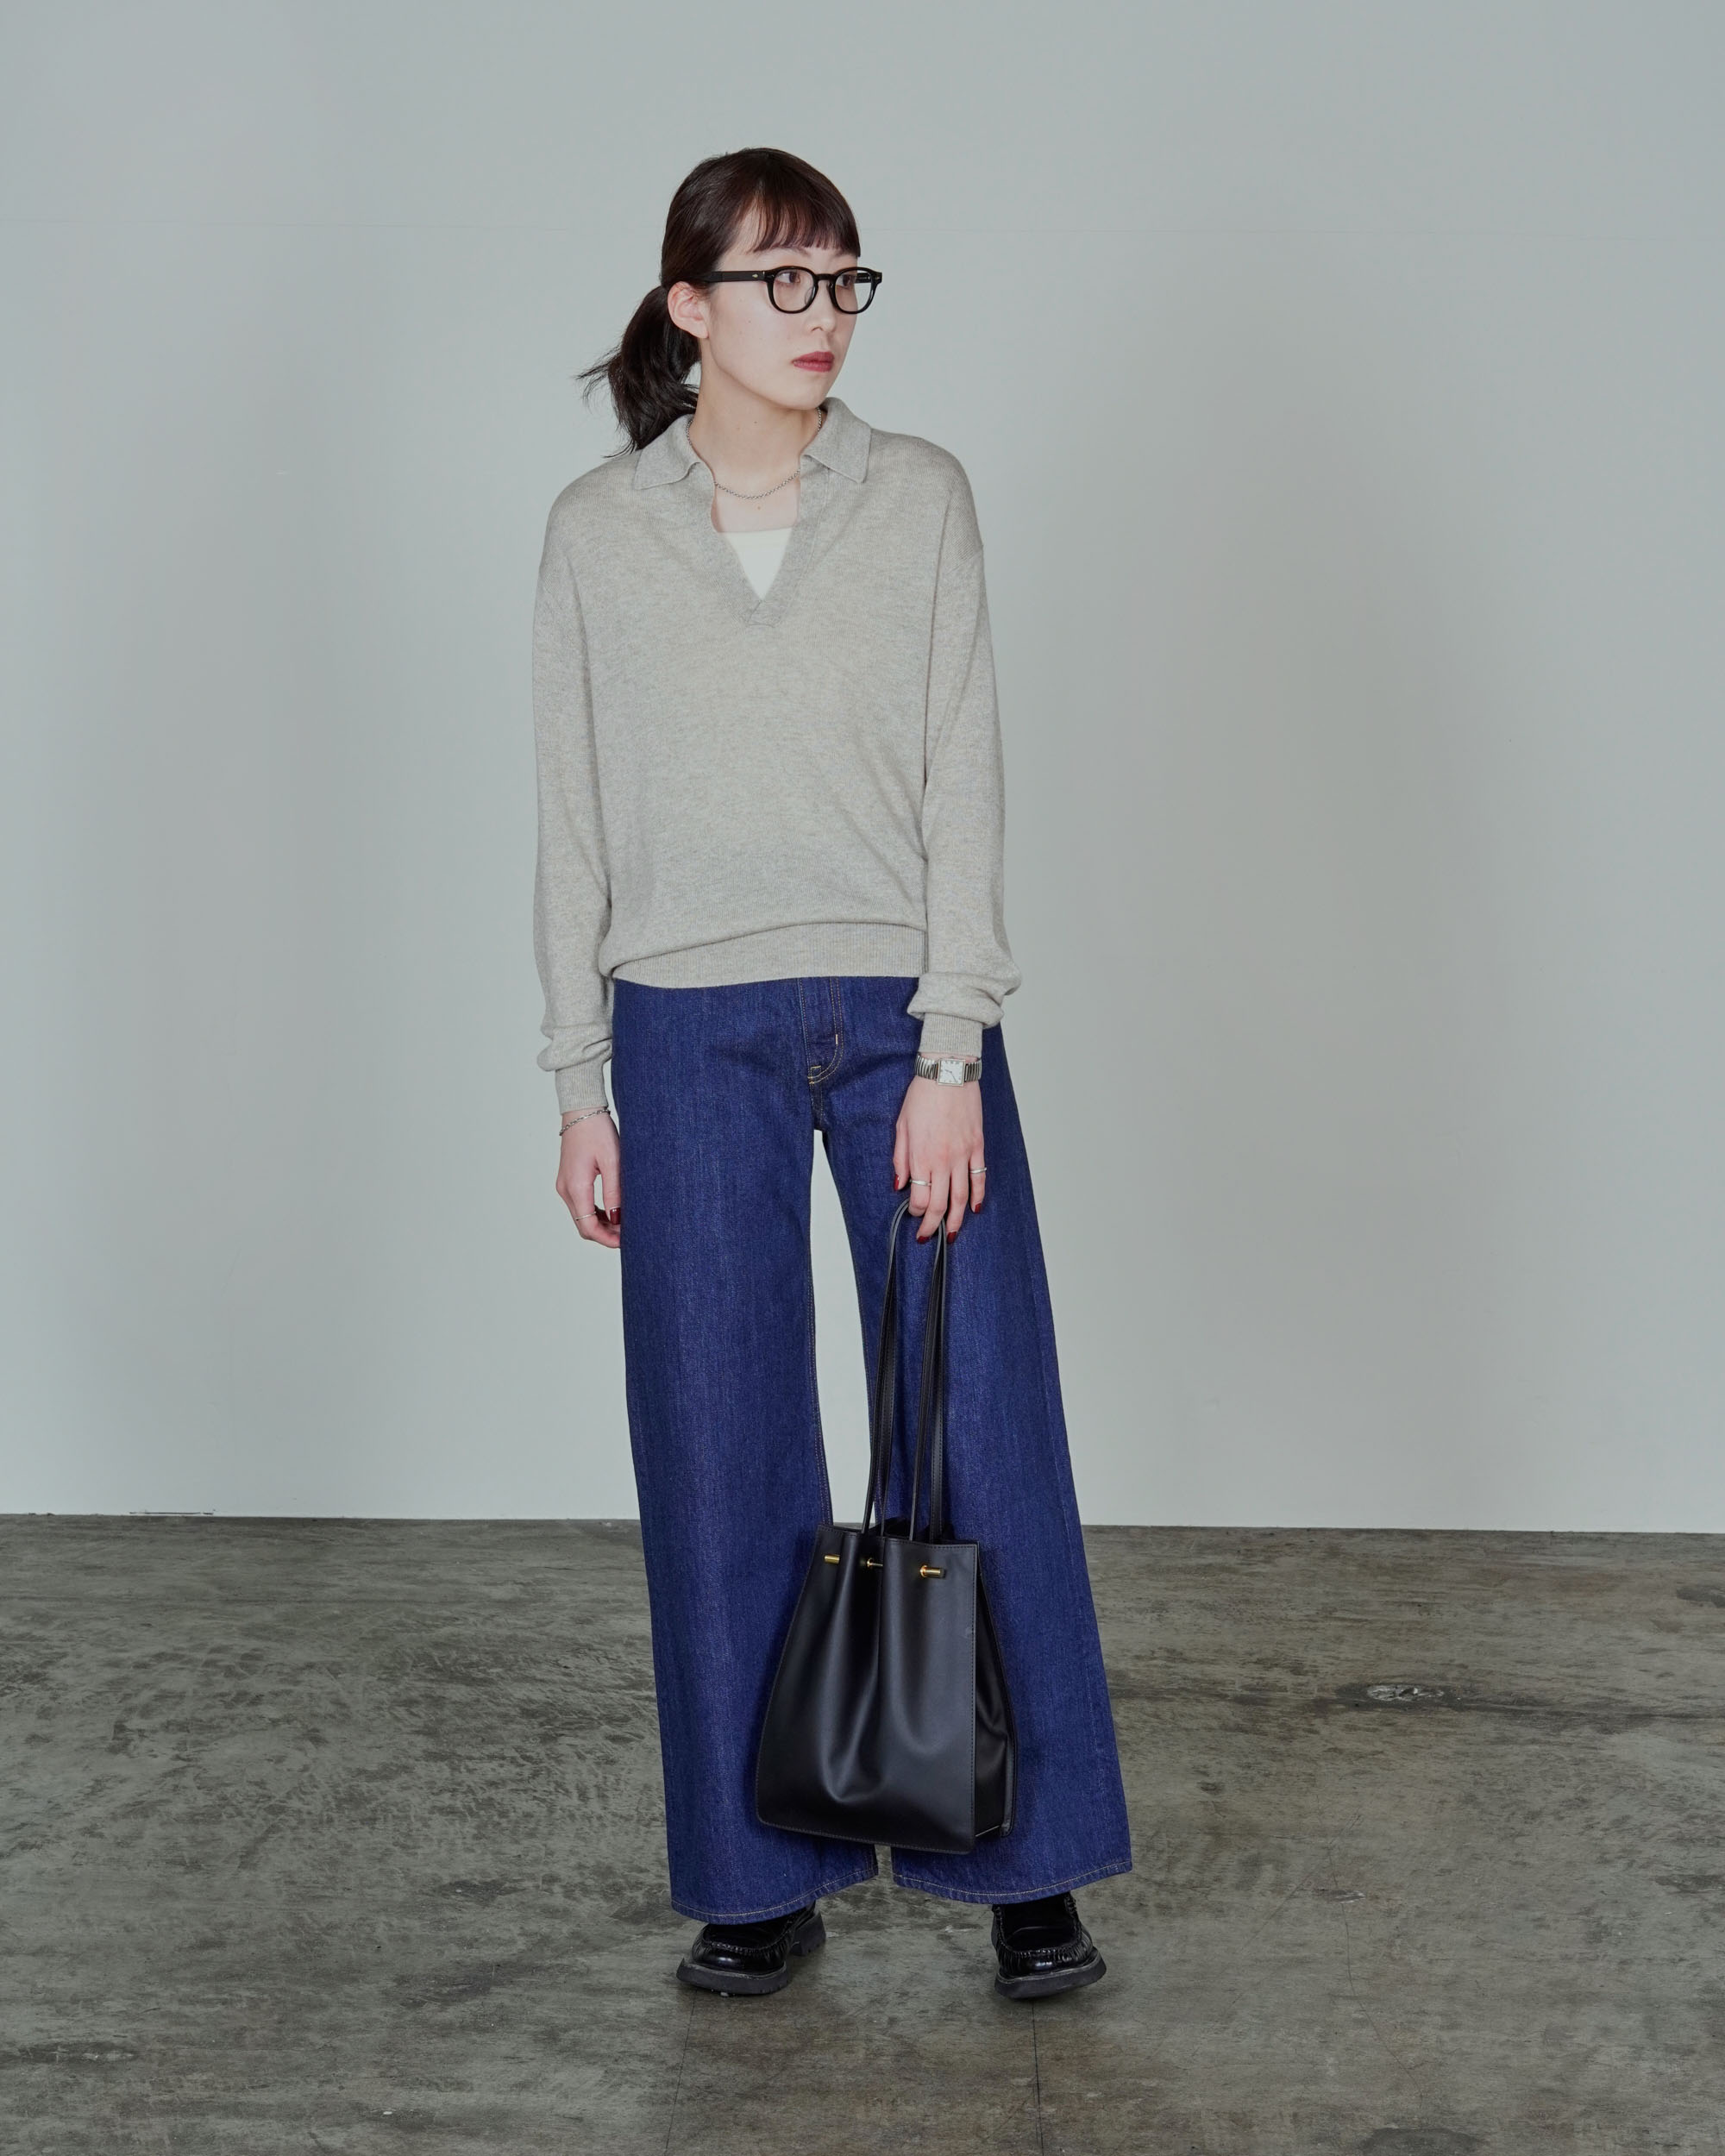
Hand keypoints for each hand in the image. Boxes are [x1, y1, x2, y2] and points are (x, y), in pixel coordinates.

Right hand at [556, 1112, 620, 1248]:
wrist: (581, 1110)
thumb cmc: (598, 1131)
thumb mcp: (613, 1162)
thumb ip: (614, 1192)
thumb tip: (618, 1219)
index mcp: (576, 1186)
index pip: (588, 1226)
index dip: (606, 1239)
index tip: (625, 1242)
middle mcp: (566, 1189)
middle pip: (583, 1225)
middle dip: (605, 1234)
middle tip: (629, 1234)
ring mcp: (565, 1185)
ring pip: (581, 1217)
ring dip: (601, 1224)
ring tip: (624, 1223)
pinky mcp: (568, 1180)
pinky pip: (580, 1205)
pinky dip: (595, 1213)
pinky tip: (612, 1211)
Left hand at [894, 1076, 984, 1242]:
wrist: (948, 1072)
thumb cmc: (922, 1096)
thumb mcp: (901, 1127)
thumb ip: (900, 1159)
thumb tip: (899, 1184)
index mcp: (921, 1157)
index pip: (919, 1198)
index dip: (915, 1213)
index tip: (913, 1215)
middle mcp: (943, 1160)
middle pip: (940, 1204)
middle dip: (934, 1226)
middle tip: (929, 1237)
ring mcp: (963, 1154)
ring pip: (962, 1197)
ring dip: (958, 1219)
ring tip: (953, 1233)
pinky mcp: (977, 1146)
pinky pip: (979, 1177)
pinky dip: (978, 1195)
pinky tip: (975, 1208)